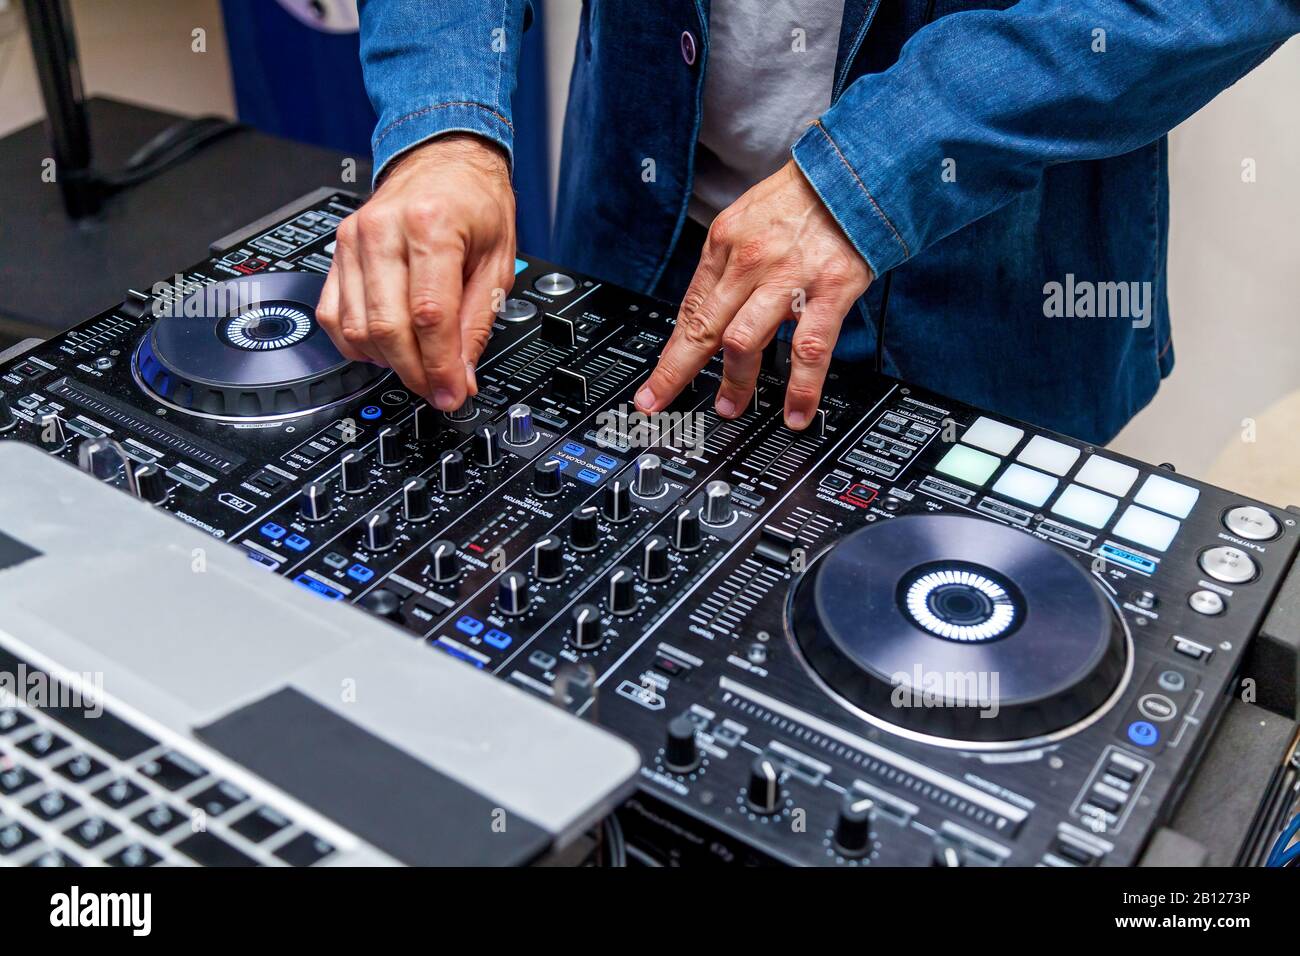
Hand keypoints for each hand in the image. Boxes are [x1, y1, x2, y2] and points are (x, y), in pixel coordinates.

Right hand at [317, 134, 516, 410]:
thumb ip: (477, 321)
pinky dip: (357, 344)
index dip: (440, 366)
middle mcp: (384, 230)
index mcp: (432, 225)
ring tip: (418, 364)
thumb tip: (460, 376)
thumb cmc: (474, 203)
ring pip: (356, 328)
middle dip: (415, 372)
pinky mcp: (336, 252)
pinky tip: (385, 347)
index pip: (429, 315)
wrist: (444, 161)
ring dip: (388, 362)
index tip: (452, 393)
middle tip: (438, 390)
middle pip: (387, 327)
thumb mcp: (498, 261)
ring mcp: (353, 241)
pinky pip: (333, 315)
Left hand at [635, 161, 872, 428]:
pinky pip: (809, 349)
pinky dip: (801, 387)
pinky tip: (796, 411)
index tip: (654, 386)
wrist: (856, 170)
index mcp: (725, 243)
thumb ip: (727, 267)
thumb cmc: (802, 200)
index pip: (690, 308)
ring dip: (735, 382)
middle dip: (679, 372)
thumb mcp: (747, 220)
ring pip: (746, 341)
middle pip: (705, 328)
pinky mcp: (829, 291)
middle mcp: (751, 261)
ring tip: (730, 407)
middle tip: (664, 401)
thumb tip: (710, 314)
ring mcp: (789, 278)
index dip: (670, 354)